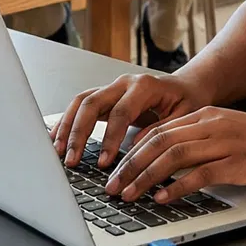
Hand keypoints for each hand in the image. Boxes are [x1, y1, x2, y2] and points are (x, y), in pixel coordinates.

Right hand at [50, 72, 205, 167]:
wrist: (187, 86)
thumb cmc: (188, 101)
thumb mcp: (185, 116)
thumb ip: (162, 130)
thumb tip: (135, 148)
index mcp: (145, 86)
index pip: (120, 112)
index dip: (109, 138)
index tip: (104, 162)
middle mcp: (124, 83)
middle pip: (92, 103)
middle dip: (79, 133)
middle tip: (72, 160)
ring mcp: (112, 88)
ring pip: (81, 102)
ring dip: (68, 127)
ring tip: (59, 152)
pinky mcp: (106, 97)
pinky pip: (81, 106)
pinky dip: (68, 121)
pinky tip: (58, 138)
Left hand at [103, 108, 245, 203]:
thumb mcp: (227, 132)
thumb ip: (199, 142)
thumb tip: (164, 163)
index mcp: (206, 116)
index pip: (158, 131)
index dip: (132, 152)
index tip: (116, 171)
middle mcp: (212, 125)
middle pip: (159, 143)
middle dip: (130, 167)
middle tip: (113, 187)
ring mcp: (225, 142)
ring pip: (173, 156)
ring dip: (146, 177)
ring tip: (130, 195)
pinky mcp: (238, 163)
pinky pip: (200, 174)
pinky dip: (177, 186)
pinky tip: (164, 198)